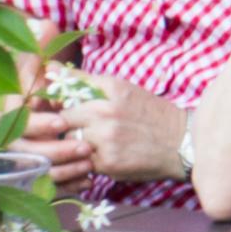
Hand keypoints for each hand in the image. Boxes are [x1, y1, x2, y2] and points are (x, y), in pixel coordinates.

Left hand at [23, 78, 185, 192]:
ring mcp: (105, 138)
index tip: (48, 103)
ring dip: (68, 144)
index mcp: (109, 88)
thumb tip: (50, 68)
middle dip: (58, 124)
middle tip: (62, 128)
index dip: (50, 97)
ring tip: (80, 144)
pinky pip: (79, 162)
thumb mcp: (123, 89)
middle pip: (59, 117)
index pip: (63, 88)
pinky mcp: (107, 163)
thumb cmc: (150, 114)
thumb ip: (87, 81)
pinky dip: (80, 161)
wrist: (182, 143)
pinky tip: (91, 158)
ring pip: (66, 141)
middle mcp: (105, 111)